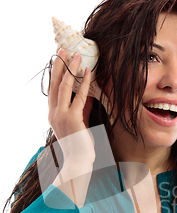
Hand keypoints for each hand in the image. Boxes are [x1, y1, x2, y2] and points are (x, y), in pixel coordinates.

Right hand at [48, 49, 95, 164]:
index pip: (52, 90)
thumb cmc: (80, 146)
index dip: (55, 74)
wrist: (78, 162)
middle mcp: (54, 114)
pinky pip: (79, 96)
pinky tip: (88, 72)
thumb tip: (86, 94)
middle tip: (62, 50)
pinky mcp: (73, 119)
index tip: (58, 60)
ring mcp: (61, 116)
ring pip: (64, 87)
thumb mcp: (79, 124)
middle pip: (55, 84)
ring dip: (70, 70)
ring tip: (77, 56)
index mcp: (53, 115)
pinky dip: (84, 83)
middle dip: (58, 66)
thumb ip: (80, 109)